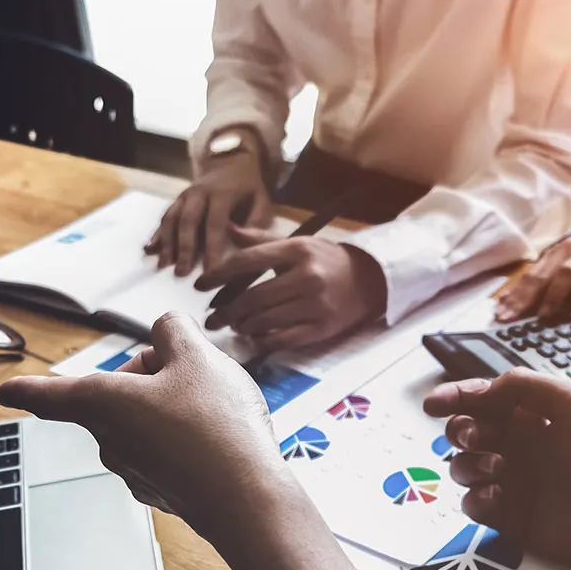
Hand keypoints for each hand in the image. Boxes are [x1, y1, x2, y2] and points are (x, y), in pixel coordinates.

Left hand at [0, 313, 286, 547]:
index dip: (28, 388)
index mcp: (102, 402)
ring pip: (146, 423)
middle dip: (153, 377)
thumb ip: (174, 331)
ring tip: (218, 409)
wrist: (248, 499)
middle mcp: (109, 441)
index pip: (52, 395)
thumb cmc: (216, 426)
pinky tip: (223, 439)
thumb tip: (165, 331)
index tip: (5, 393)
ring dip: (174, 407)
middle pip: (118, 396)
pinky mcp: (164, 492)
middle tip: (194, 374)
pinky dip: (189, 440)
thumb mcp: (198, 356)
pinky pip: (169, 453)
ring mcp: (135, 472)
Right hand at [146, 151, 273, 276]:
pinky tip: (149, 249)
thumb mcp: (262, 201)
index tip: (210, 272)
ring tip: (162, 265)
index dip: (212, 248)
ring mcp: (185, 195)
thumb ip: (255, 222)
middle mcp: (199, 192)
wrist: (232, 163)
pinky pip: (165, 216)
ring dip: (166, 243)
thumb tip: (239, 241)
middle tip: (180, 273)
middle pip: (188, 220)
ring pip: (172, 218)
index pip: (215, 224)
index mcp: (223, 193)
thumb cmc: (249, 189)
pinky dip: (157, 233)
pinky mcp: (177, 199)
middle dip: (184, 248)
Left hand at [196, 228, 386, 351]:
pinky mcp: (321, 328)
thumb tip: (228, 228)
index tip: (200, 285)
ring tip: (236, 325)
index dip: (218, 275)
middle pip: (252, 297)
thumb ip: (261, 240)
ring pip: (264, 321)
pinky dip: (263, 341)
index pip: (247, 262)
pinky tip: (255, 337)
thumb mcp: (297, 243)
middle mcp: (306, 277)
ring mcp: (315, 305)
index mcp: (296, 250)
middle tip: (214, 317)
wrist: (370, 280)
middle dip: (227, 310)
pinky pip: (282, 339)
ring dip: (243, 326)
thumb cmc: (326, 260)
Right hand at [422, 369, 570, 566]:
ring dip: (469, 465)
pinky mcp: (511, 516)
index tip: (434, 403)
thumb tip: (482, 389)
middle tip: (477, 437)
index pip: (481, 401)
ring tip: (498, 468)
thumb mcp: (568, 400)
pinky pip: (473, 505)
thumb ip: (521, 384)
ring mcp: (512, 482)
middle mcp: (518, 447)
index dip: (454, 398)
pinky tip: (497, 495)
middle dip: (461, 432)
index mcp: (530, 416)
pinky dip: (476, 498)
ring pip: (463, 468)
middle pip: (465, 434)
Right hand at [495, 227, 570, 321]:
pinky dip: (514, 288)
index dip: (554, 295)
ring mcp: (554, 250)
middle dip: (524, 299)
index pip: (567, 274)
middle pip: (542, 274)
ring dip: (514, 295)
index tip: (544, 317)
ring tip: (499, 314)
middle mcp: (566, 249)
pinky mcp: (546, 255)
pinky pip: (528, 272)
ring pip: (531, 273)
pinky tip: (502, 302)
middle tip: (508, 319)